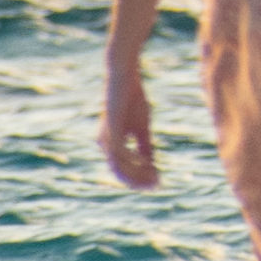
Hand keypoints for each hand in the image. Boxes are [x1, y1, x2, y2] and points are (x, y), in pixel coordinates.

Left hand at [101, 58, 160, 188]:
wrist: (124, 76)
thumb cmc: (132, 99)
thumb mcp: (142, 128)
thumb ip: (145, 147)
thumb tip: (151, 166)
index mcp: (110, 143)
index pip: (121, 170)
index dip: (138, 179)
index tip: (156, 183)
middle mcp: (104, 143)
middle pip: (119, 172)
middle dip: (138, 181)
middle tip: (156, 184)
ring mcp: (105, 137)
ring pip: (118, 166)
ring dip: (136, 174)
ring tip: (153, 176)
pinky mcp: (111, 129)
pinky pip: (120, 152)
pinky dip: (133, 160)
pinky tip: (146, 162)